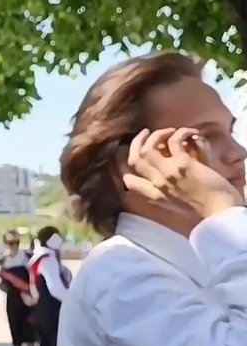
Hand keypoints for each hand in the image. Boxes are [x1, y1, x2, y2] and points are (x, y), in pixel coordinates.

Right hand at [122, 128, 245, 219]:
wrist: (221, 215)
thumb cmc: (206, 210)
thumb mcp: (180, 204)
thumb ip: (167, 191)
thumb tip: (164, 175)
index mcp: (155, 195)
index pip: (129, 180)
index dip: (124, 165)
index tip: (135, 153)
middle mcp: (157, 184)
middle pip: (134, 159)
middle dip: (137, 142)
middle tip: (146, 133)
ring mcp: (168, 174)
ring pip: (149, 147)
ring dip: (157, 135)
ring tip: (169, 131)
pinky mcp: (183, 165)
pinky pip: (174, 141)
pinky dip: (180, 133)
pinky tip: (190, 132)